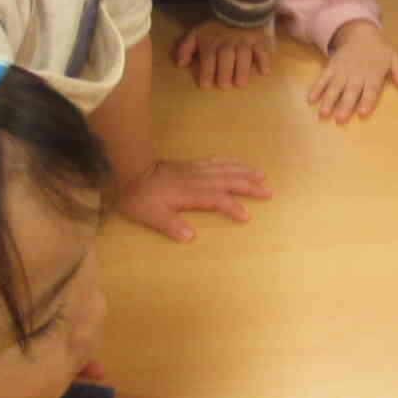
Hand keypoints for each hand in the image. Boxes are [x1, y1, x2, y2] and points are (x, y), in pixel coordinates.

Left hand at [116, 155, 269, 242]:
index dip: (232, 207)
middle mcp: (197, 179)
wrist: (128, 169)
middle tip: (269, 191)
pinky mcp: (190, 164)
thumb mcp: (149, 215)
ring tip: (261, 175)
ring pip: (224, 169)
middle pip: (228, 180)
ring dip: (244, 172)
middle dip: (249, 186)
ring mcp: (195, 170)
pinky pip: (215, 161)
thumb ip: (169, 225)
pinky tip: (237, 161)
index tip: (247, 216)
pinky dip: (229, 161)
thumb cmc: (138, 196)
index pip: (217, 199)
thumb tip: (189, 237)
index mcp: (189, 193)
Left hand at [172, 18, 273, 89]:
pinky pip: (263, 50)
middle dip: (225, 72)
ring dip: (242, 70)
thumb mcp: (196, 34)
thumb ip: (186, 48)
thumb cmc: (215, 28)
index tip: (206, 85)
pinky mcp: (258, 40)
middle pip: (226, 57)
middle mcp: (228, 43)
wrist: (237, 10)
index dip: (207, 72)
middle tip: (225, 86)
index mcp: (211, 43)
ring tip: (241, 84)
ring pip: (244, 55)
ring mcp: (244, 42)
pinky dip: (264, 60)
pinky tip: (265, 72)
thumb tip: (180, 65)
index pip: (208, 58)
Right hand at [308, 21, 397, 121]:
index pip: (370, 90)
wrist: (360, 32)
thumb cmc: (379, 49)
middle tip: (340, 118)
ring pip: (334, 87)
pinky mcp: (331, 67)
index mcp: (373, 74)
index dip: (366, 101)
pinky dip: (316, 88)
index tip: (362, 113)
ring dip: (328, 100)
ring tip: (323, 113)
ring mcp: (342, 71)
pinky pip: (323, 78)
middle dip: (345, 105)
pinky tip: (310, 100)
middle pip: (350, 92)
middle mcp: (356, 74)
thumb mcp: (394, 57)